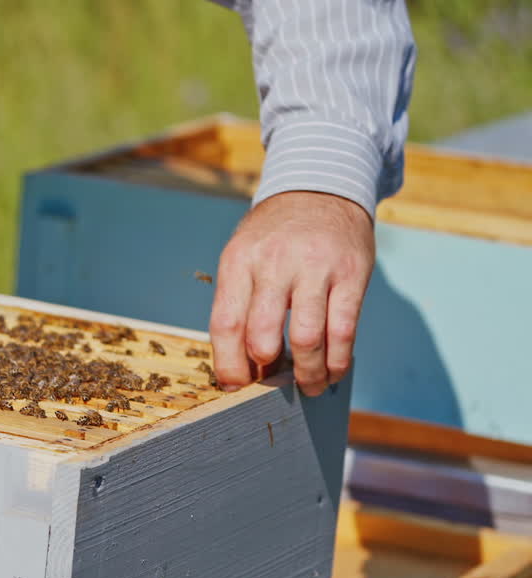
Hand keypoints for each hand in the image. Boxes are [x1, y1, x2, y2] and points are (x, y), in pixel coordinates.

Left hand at [209, 191, 373, 396]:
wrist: (320, 189)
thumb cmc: (275, 237)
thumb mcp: (244, 256)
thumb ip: (240, 305)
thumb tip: (243, 368)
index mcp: (239, 261)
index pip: (226, 323)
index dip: (229, 364)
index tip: (235, 387)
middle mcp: (274, 263)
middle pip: (262, 335)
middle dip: (266, 371)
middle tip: (273, 385)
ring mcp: (315, 267)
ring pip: (307, 338)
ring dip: (308, 374)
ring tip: (309, 386)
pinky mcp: (352, 273)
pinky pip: (344, 329)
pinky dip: (339, 360)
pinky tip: (334, 371)